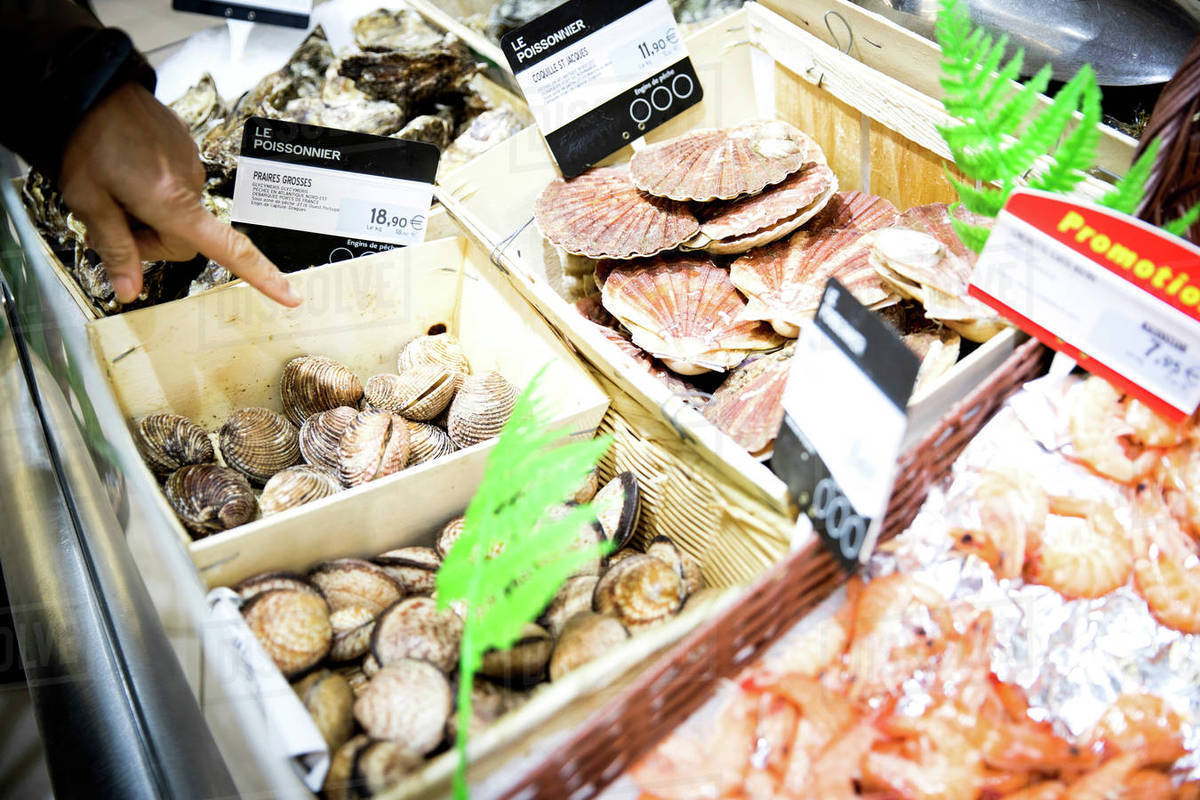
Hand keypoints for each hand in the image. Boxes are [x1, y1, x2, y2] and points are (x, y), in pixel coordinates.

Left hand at [58, 82, 299, 306]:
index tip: (291, 297)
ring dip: (151, 212)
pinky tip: (126, 168)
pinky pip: (176, 184)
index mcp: (173, 204)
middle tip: (110, 225)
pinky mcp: (186, 148)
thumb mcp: (88, 201)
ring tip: (115, 189)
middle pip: (186, 238)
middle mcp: (191, 186)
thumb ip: (115, 248)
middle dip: (153, 240)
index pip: (229, 249)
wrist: (91, 85)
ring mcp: (192, 164)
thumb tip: (129, 291)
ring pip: (179, 211)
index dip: (262, 276)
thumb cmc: (86, 141)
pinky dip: (152, 188)